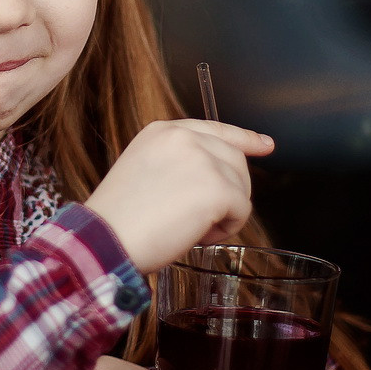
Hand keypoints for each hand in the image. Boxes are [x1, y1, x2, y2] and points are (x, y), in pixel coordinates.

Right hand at [83, 119, 273, 274]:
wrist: (106, 240)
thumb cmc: (120, 220)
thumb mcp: (144, 171)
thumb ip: (178, 163)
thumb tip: (216, 173)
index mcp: (163, 131)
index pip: (216, 128)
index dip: (244, 138)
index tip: (264, 144)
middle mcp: (184, 138)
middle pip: (235, 159)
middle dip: (228, 190)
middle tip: (199, 217)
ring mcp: (203, 160)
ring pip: (241, 185)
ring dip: (225, 212)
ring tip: (190, 226)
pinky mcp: (217, 188)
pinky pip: (242, 210)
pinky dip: (226, 228)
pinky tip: (197, 234)